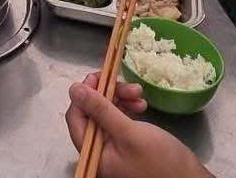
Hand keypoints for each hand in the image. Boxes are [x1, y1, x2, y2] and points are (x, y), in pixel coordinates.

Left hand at [65, 74, 205, 177]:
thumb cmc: (160, 160)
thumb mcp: (129, 132)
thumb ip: (100, 110)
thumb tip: (75, 89)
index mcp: (92, 153)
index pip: (75, 116)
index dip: (85, 94)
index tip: (100, 76)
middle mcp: (98, 151)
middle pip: (92, 112)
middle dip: (108, 94)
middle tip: (128, 85)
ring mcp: (112, 147)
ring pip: (107, 113)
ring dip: (121, 99)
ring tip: (140, 94)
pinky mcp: (126, 144)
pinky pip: (119, 120)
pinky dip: (128, 109)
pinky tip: (142, 105)